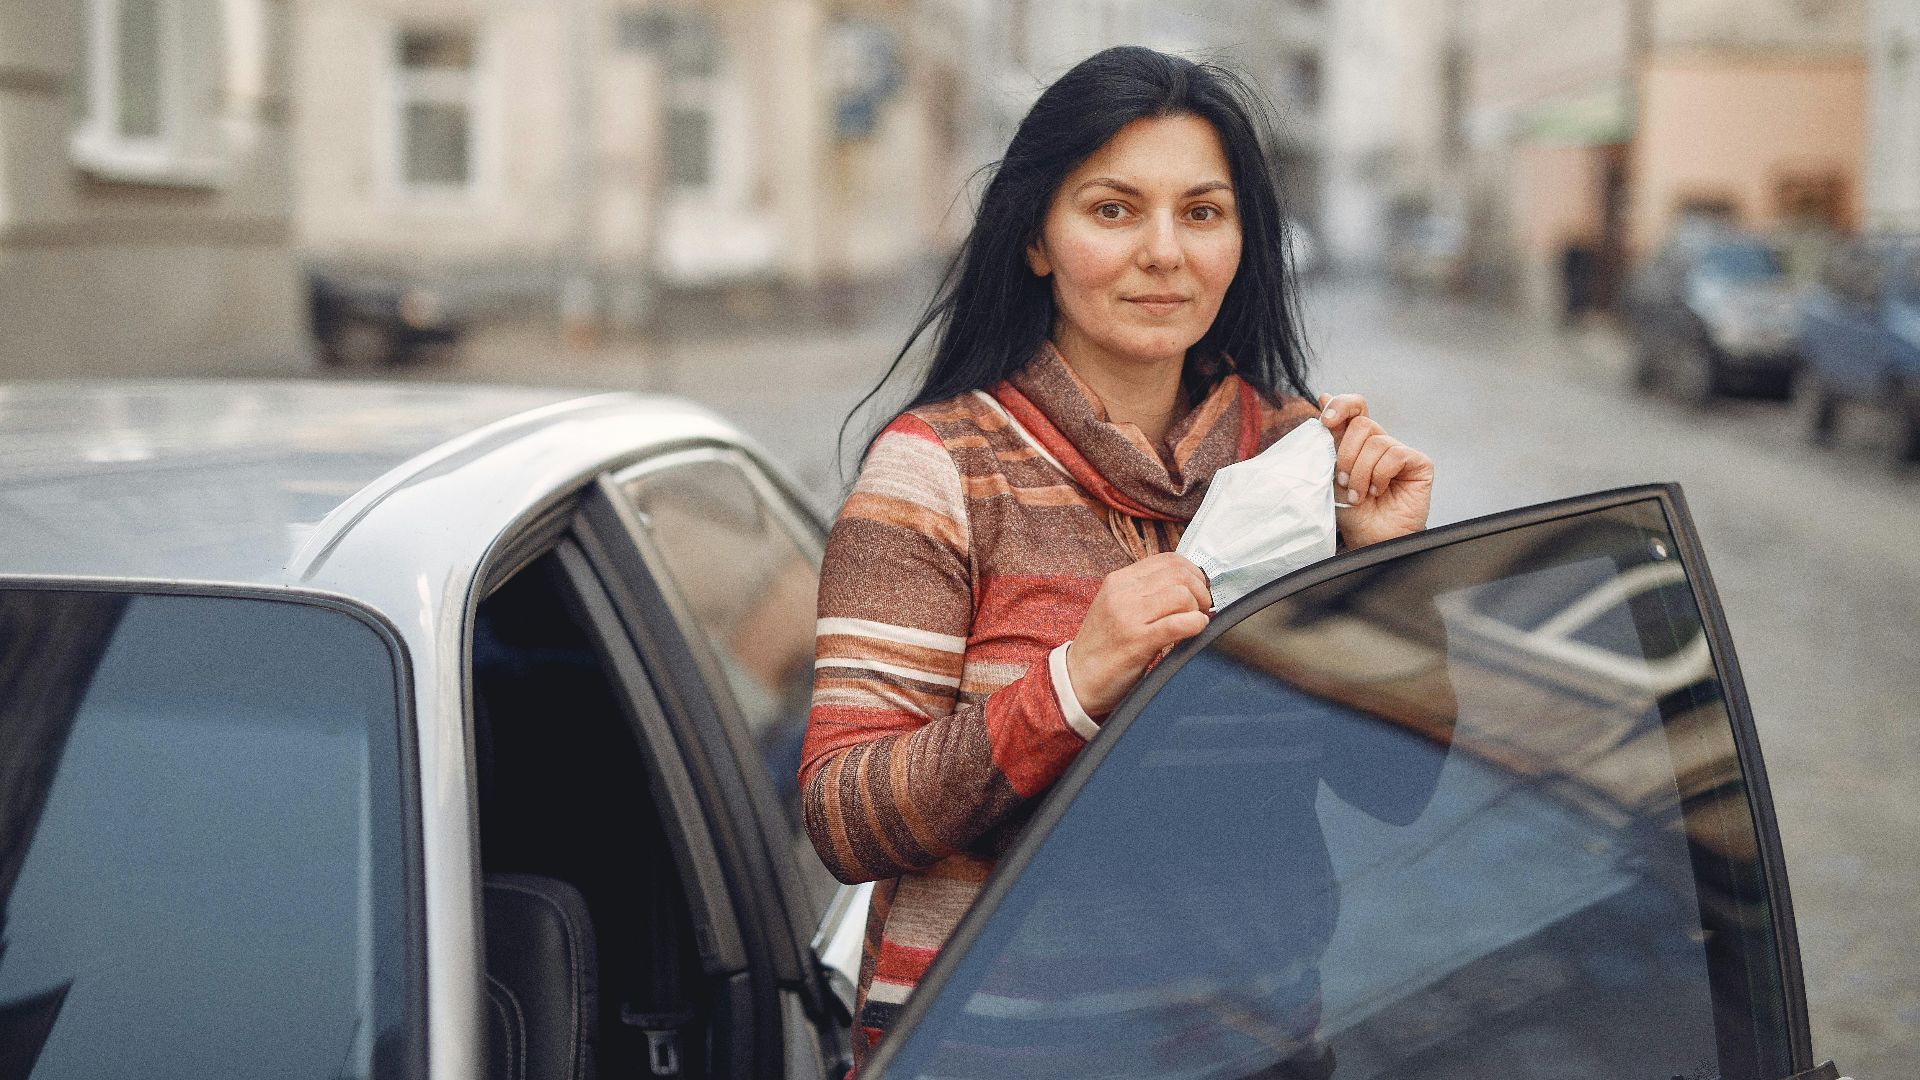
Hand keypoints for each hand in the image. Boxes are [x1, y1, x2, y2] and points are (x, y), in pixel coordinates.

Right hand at [1065, 552, 1211, 716]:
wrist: (1078, 680)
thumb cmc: (1103, 647)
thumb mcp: (1118, 607)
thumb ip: (1146, 593)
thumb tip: (1188, 587)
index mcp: (1118, 580)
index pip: (1168, 560)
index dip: (1193, 573)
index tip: (1199, 591)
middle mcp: (1122, 592)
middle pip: (1180, 574)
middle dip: (1201, 591)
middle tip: (1202, 610)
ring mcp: (1128, 615)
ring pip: (1182, 595)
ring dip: (1198, 610)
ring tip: (1195, 624)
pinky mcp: (1137, 640)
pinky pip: (1178, 623)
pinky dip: (1195, 625)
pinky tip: (1195, 631)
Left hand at [1318, 393, 1432, 548]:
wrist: (1370, 539)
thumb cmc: (1351, 512)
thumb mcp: (1331, 472)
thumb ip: (1330, 438)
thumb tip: (1323, 395)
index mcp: (1358, 441)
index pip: (1355, 407)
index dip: (1341, 405)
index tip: (1326, 420)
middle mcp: (1380, 442)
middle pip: (1362, 423)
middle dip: (1346, 454)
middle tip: (1342, 480)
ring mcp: (1400, 451)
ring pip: (1376, 441)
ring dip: (1360, 471)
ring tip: (1359, 494)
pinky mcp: (1419, 463)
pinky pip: (1395, 454)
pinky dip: (1380, 474)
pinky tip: (1379, 491)